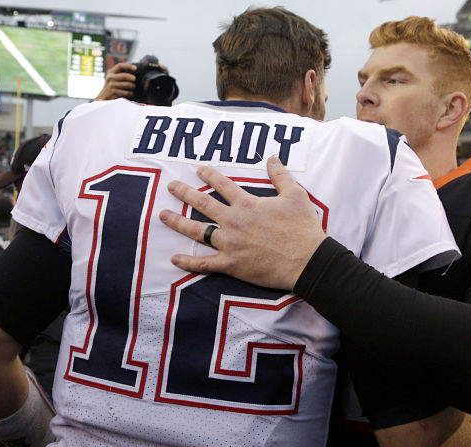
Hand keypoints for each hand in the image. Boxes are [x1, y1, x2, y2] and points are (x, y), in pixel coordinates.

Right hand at [94, 63, 135, 100]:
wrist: (104, 97)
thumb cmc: (113, 87)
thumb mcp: (114, 78)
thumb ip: (121, 74)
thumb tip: (134, 71)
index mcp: (111, 72)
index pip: (120, 66)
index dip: (128, 66)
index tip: (135, 68)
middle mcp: (110, 78)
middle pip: (124, 76)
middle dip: (132, 78)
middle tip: (135, 79)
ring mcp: (111, 85)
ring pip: (126, 84)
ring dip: (132, 86)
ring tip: (133, 87)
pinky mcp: (114, 93)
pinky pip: (126, 92)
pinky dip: (130, 93)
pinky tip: (131, 93)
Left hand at [159, 156, 326, 290]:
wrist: (308, 260)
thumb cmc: (303, 228)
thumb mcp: (295, 195)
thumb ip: (280, 176)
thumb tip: (272, 158)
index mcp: (247, 204)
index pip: (222, 185)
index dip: (209, 175)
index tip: (198, 170)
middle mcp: (233, 221)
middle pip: (202, 204)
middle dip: (184, 193)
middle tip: (171, 186)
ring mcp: (230, 244)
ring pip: (196, 231)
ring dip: (178, 223)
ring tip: (162, 215)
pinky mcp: (231, 265)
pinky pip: (204, 264)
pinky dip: (188, 262)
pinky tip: (174, 258)